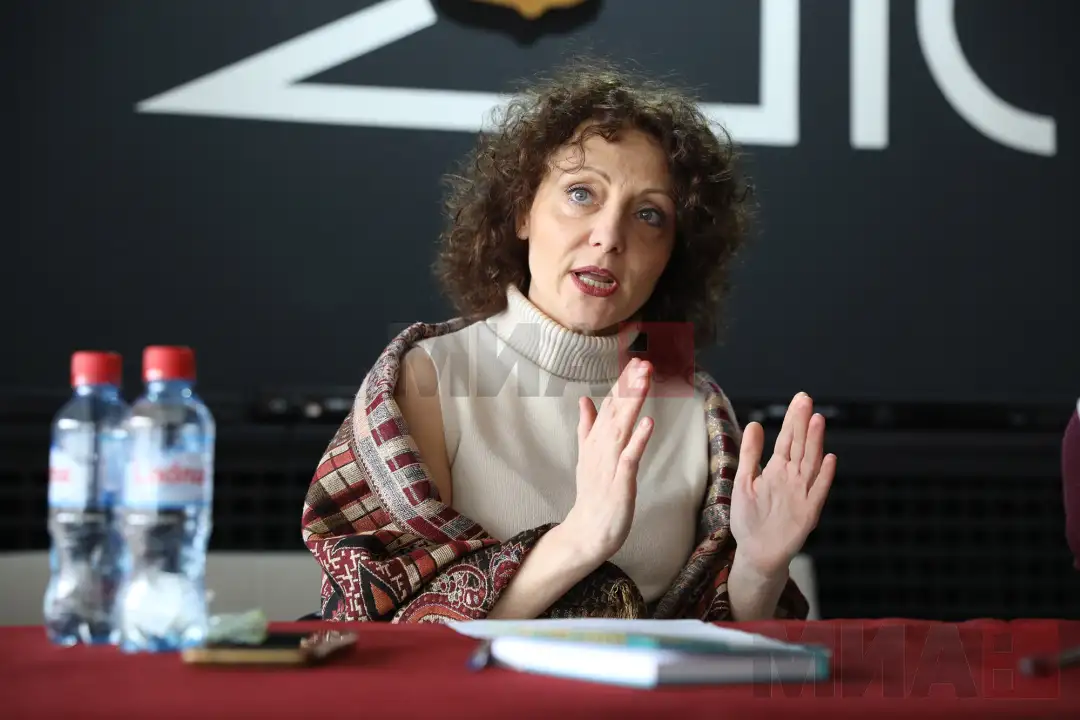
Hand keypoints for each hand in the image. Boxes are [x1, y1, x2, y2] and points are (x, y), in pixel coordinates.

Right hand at [564, 357, 654, 563]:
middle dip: (630, 385)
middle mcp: (601, 447)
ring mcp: (609, 464)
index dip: (623, 382)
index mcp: (596, 440)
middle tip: (643, 361)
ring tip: (644, 379)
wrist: (586, 531)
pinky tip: (648, 422)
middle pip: (616, 410)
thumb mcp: (587, 455)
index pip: (610, 404)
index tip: (635, 360)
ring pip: (622, 427)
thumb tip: (584, 399)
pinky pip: (630, 458)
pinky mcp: (619, 483)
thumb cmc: (592, 493)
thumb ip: (587, 427)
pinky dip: (638, 440)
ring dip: (633, 402)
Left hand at [730, 392, 835, 576]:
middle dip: (802, 423)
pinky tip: (828, 459)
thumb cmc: (750, 517)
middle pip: (799, 446)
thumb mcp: (744, 481)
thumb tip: (753, 424)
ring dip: (814, 443)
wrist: (757, 552)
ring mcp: (801, 493)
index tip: (799, 399)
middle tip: (806, 400)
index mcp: (777, 470)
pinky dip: (823, 476)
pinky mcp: (808, 512)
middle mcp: (792, 478)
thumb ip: (750, 454)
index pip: (786, 440)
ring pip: (809, 463)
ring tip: (817, 421)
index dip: (792, 420)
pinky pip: (817, 492)